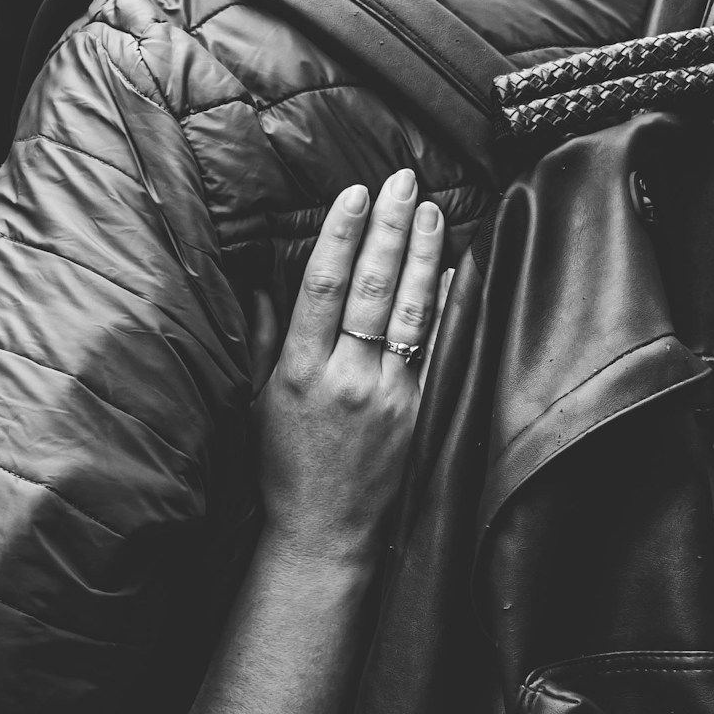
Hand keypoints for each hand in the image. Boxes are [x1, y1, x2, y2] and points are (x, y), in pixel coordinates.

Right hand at [255, 169, 444, 563]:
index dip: (342, 234)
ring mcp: (391, 394)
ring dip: (424, 253)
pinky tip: (453, 268)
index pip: (325, 285)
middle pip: (374, 287)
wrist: (325, 533)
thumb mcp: (260, 400)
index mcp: (302, 370)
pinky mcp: (421, 411)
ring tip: (431, 210)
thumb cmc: (285, 467)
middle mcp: (348, 377)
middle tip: (404, 181)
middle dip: (390, 227)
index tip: (355, 194)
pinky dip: (446, 304)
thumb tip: (260, 282)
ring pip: (412, 310)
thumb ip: (265, 338)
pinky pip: (439, 347)